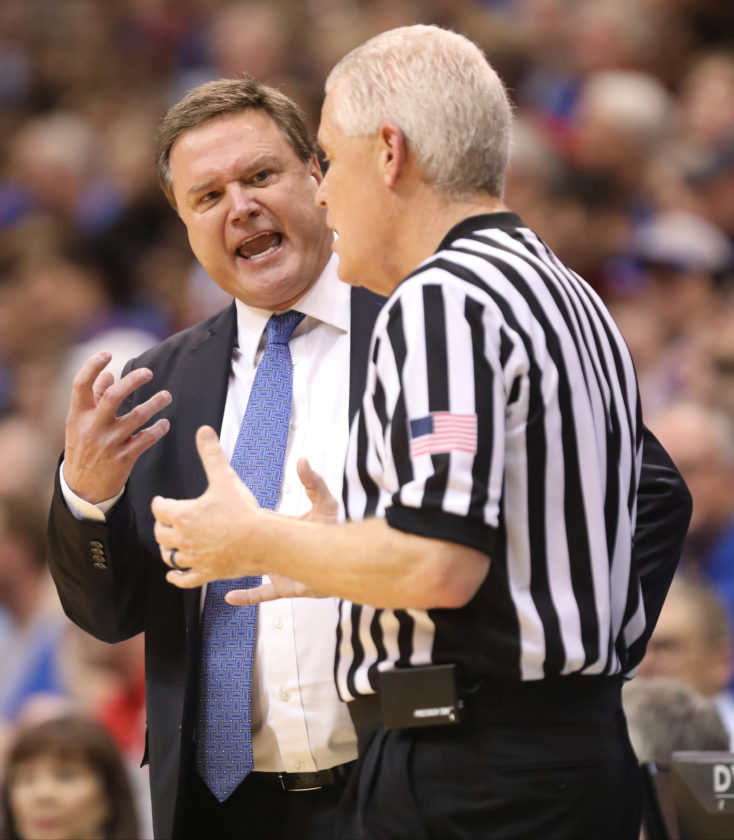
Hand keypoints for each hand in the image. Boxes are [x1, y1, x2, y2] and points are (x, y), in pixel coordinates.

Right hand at [63, 352, 171, 502]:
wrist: (83, 489)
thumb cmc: (83, 448)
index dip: (92, 366)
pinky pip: (147, 439)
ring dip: (156, 403)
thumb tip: (107, 373)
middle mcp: (92, 427)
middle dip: (133, 381)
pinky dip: (159, 429)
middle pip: (114, 396)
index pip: (81, 384)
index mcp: (77, 415)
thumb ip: (94, 398)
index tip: (107, 353)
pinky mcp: (123, 458)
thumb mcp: (80, 424)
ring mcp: (108, 443)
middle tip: (149, 373)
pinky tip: (165, 423)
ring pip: (137, 417)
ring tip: (167, 396)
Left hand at [153, 426, 263, 587]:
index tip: (161, 501)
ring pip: (169, 556)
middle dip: (161, 526)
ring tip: (170, 545)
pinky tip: (172, 575)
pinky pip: (184, 579)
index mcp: (183, 515)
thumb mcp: (225, 477)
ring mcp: (194, 557)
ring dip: (167, 550)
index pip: (159, 508)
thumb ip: (212, 454)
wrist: (261, 541)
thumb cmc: (243, 510)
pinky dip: (176, 577)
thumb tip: (204, 431)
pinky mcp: (205, 572)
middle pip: (160, 533)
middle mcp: (183, 538)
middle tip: (166, 521)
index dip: (159, 503)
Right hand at [224, 458, 335, 603]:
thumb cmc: (334, 532)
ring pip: (248, 569)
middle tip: (204, 538)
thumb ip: (314, 483)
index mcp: (277, 527)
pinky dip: (247, 596)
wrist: (346, 563)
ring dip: (231, 567)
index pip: (253, 520)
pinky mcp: (284, 586)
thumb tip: (302, 461)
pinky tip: (230, 597)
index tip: (220, 508)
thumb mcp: (325, 504)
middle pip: (245, 545)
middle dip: (228, 542)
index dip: (239, 515)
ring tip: (210, 564)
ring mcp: (276, 568)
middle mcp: (273, 548)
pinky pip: (262, 593)